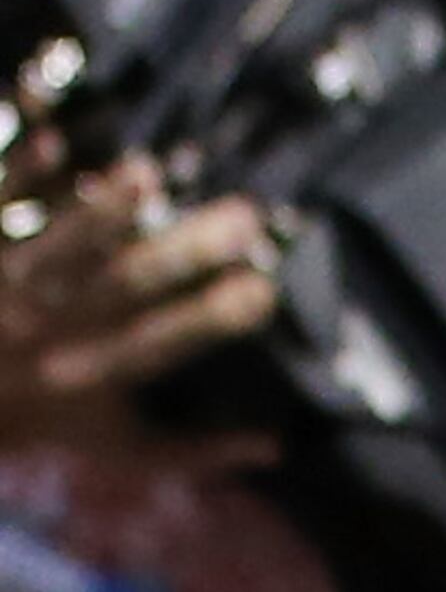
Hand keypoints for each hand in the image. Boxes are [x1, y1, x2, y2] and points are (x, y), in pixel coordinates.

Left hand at [0, 159, 280, 459]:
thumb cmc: (45, 423)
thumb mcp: (117, 449)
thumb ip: (195, 449)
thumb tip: (274, 447)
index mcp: (94, 371)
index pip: (162, 345)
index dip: (210, 321)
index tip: (262, 292)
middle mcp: (52, 331)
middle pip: (128, 287)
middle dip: (186, 253)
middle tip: (246, 216)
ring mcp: (10, 290)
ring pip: (62, 248)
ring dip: (104, 211)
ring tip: (147, 171)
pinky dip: (18, 174)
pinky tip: (55, 142)